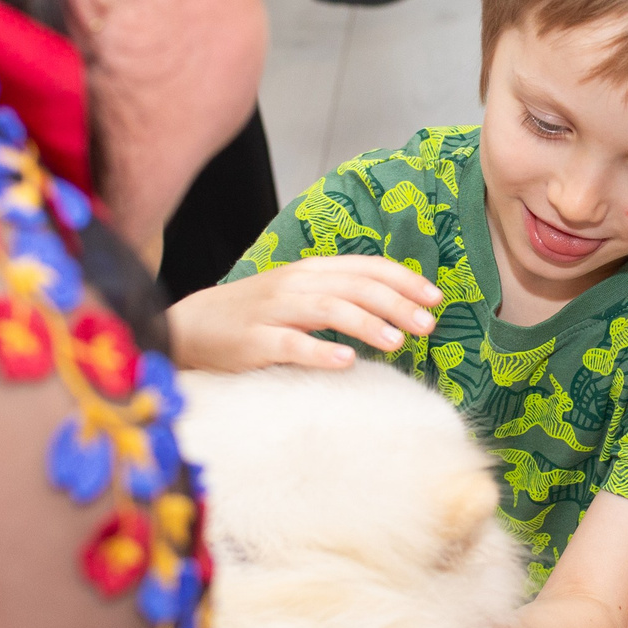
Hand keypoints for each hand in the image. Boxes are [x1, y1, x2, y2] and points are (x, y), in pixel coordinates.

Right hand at [166, 257, 440, 371]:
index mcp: (310, 271)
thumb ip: (339, 296)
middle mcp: (295, 284)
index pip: (366, 267)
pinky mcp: (253, 341)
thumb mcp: (298, 296)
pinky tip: (346, 360)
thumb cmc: (255, 315)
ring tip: (399, 341)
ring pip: (328, 309)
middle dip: (396, 303)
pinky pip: (290, 344)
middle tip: (429, 325)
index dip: (403, 281)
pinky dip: (319, 350)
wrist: (190, 327)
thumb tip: (394, 308)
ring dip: (367, 323)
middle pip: (355, 287)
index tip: (436, 298)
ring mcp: (273, 311)